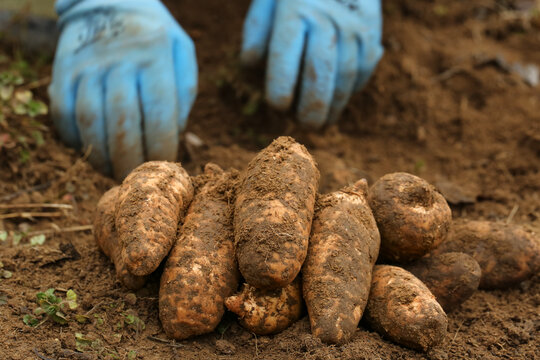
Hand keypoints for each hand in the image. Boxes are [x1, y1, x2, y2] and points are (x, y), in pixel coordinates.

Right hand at [49, 0, 196, 179]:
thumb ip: (183, 92)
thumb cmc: (154, 35)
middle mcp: (117, 60)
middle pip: (122, 122)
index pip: (159, 113)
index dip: (161, 148)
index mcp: (154, 55)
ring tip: (115, 173)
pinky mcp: (62, 71)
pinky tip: (92, 153)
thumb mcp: (181, 51)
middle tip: (137, 180)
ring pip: (90, 121)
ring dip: (102, 156)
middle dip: (130, 160)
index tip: (164, 167)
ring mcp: (85, 65)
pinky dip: (76, 140)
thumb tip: (173, 135)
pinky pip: (64, 114)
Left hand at [241, 0, 382, 126]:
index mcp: (294, 8)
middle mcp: (327, 17)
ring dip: (334, 106)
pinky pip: (362, 71)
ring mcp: (353, 27)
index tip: (277, 106)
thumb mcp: (268, 2)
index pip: (285, 54)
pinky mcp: (372, 35)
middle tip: (304, 126)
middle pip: (320, 71)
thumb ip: (256, 31)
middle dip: (312, 106)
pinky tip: (336, 104)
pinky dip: (350, 92)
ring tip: (320, 123)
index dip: (280, 86)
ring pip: (345, 76)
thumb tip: (250, 65)